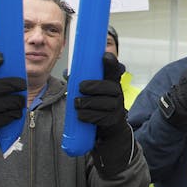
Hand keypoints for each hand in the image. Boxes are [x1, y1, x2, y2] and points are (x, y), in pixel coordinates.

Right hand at [0, 51, 25, 145]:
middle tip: (23, 85)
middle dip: (19, 84)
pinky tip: (14, 111)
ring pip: (12, 101)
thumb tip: (2, 58)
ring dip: (19, 101)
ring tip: (19, 100)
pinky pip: (12, 115)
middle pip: (5, 85)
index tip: (1, 56)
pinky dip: (16, 113)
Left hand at [76, 53, 133, 176]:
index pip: (113, 69)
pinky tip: (81, 115)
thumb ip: (82, 82)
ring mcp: (118, 107)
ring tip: (77, 104)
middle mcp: (118, 92)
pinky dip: (86, 116)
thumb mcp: (92, 93)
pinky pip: (97, 116)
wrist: (109, 130)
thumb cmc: (97, 107)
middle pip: (105, 86)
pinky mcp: (114, 120)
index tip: (105, 56)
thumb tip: (68, 73)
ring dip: (84, 104)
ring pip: (98, 102)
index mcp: (112, 82)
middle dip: (90, 87)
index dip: (110, 62)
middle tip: (80, 89)